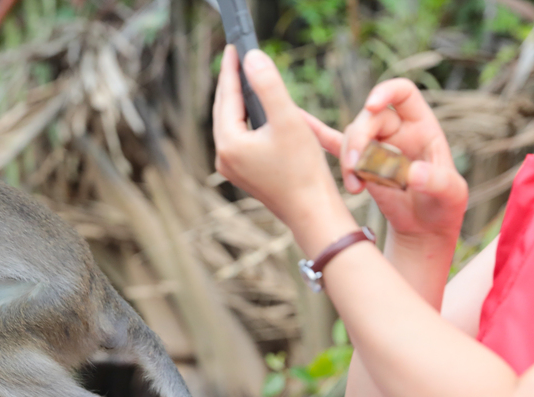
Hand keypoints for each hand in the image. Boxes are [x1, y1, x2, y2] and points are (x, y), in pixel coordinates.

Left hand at [213, 46, 354, 255]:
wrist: (310, 211)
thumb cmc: (302, 169)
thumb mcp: (288, 120)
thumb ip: (268, 86)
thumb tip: (251, 58)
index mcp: (228, 143)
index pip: (227, 97)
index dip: (231, 70)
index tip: (233, 47)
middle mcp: (223, 157)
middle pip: (225, 111)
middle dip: (231, 84)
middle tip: (236, 58)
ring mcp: (231, 168)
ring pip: (231, 126)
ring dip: (239, 103)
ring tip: (244, 80)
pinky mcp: (243, 175)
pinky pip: (240, 139)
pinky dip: (246, 122)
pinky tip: (256, 113)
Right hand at [301, 79, 467, 242]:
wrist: (424, 229)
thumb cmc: (444, 208)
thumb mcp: (452, 195)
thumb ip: (437, 182)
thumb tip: (413, 173)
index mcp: (421, 128)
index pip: (403, 95)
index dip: (386, 93)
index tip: (371, 106)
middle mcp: (396, 132)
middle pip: (369, 119)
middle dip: (358, 140)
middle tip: (355, 167)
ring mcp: (376, 148)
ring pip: (351, 138)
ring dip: (347, 160)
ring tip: (355, 188)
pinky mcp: (360, 166)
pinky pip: (334, 147)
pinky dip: (317, 135)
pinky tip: (301, 122)